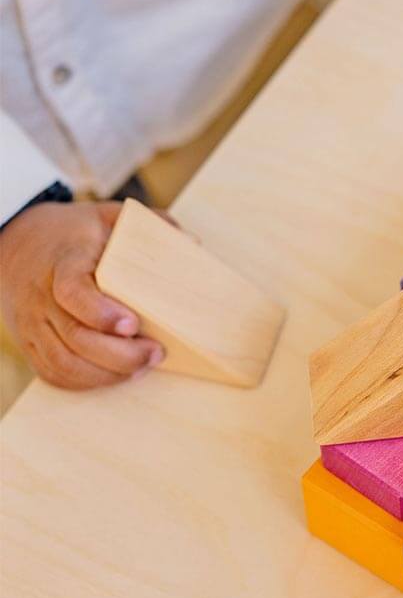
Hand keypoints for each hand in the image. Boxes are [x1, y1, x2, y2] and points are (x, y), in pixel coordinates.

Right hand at [0, 201, 163, 389]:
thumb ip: (149, 223)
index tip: (133, 325)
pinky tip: (116, 375)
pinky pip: (54, 373)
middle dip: (119, 355)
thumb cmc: (75, 233)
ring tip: (142, 367)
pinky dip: (86, 382)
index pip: (72, 292)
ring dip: (107, 374)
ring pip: (63, 363)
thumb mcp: (109, 215)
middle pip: (74, 337)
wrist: (17, 242)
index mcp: (63, 263)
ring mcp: (33, 324)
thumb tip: (191, 242)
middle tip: (156, 354)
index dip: (101, 313)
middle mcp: (42, 297)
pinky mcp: (30, 343)